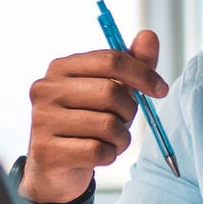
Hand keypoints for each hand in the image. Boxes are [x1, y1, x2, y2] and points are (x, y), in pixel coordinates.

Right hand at [22, 29, 167, 203]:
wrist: (56, 168)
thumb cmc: (88, 123)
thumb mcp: (113, 91)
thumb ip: (132, 64)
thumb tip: (149, 35)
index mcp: (61, 67)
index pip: (111, 59)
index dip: (143, 74)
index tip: (161, 90)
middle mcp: (46, 89)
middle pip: (111, 92)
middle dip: (129, 110)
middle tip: (125, 121)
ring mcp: (42, 120)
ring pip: (107, 125)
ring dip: (121, 137)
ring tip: (112, 141)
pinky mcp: (46, 151)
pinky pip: (98, 151)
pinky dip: (109, 155)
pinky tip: (99, 155)